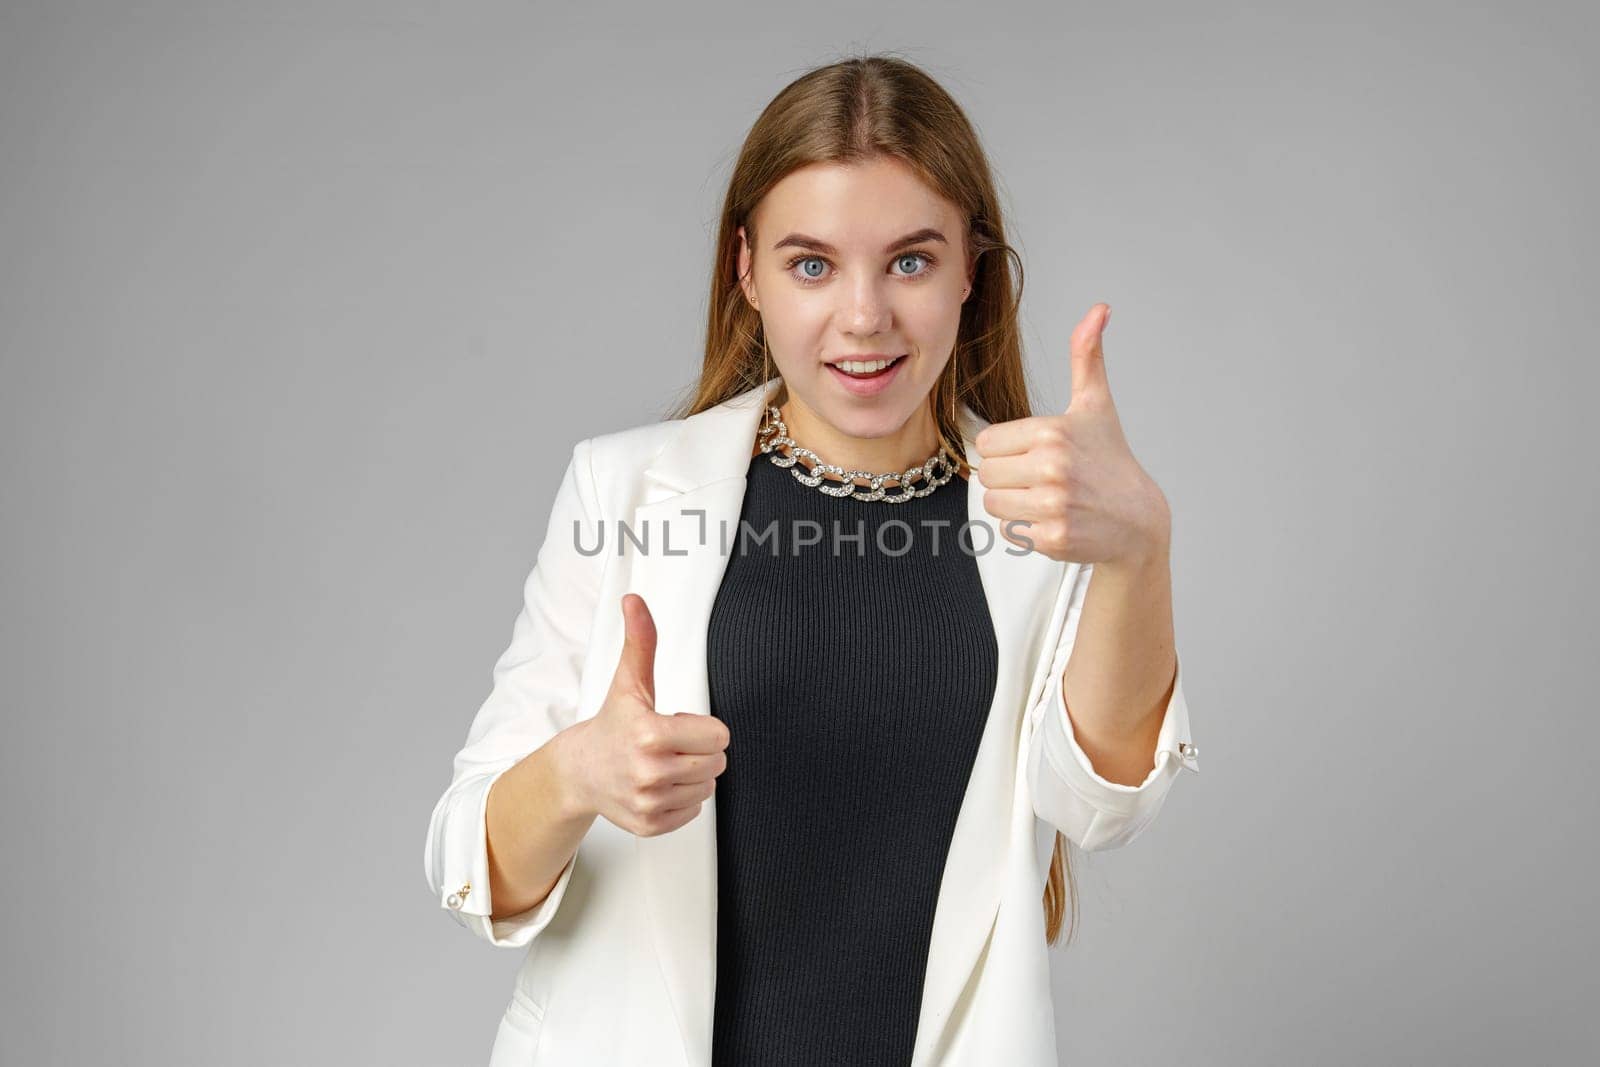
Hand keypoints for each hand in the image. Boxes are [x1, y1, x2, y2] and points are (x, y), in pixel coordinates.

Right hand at [559, 593, 729, 835]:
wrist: (579, 771)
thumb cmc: (611, 725)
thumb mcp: (628, 681)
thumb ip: (640, 640)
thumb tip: (634, 601)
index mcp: (651, 735)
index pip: (719, 736)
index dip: (702, 728)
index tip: (677, 725)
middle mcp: (650, 773)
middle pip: (717, 762)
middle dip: (699, 750)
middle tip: (668, 744)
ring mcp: (650, 802)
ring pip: (706, 787)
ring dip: (691, 774)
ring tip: (661, 763)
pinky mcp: (650, 824)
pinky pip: (694, 811)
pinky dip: (681, 798)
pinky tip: (657, 785)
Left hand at [973, 303, 1170, 564]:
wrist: (1138, 520)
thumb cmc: (1110, 459)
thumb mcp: (1096, 405)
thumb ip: (1086, 356)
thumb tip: (1098, 309)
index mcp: (1053, 432)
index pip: (987, 443)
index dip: (1006, 450)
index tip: (1034, 453)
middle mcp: (1053, 468)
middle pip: (986, 474)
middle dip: (1009, 478)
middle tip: (1042, 478)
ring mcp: (1054, 506)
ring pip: (993, 504)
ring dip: (1014, 504)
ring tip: (1046, 498)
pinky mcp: (1053, 538)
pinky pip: (1009, 531)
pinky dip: (1026, 529)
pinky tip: (1055, 519)